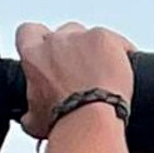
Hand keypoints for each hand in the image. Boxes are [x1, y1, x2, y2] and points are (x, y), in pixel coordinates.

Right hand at [15, 22, 133, 139]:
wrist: (89, 118)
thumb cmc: (65, 119)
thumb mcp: (36, 120)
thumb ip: (31, 111)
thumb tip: (30, 119)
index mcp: (33, 55)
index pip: (29, 32)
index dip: (42, 41)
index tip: (53, 54)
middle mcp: (55, 41)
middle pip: (66, 32)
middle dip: (75, 48)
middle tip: (85, 70)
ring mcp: (82, 37)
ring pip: (92, 35)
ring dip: (99, 50)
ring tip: (108, 73)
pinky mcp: (105, 38)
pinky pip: (117, 41)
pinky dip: (122, 53)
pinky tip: (125, 70)